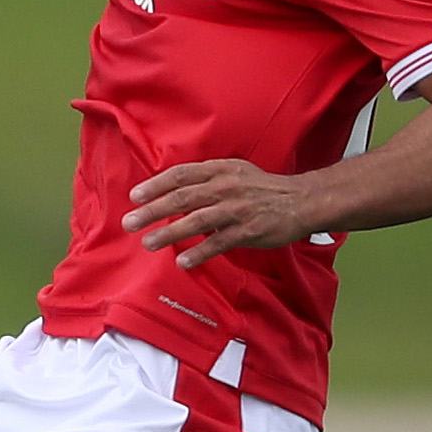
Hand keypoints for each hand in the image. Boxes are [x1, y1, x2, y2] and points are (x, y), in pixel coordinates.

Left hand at [124, 158, 314, 268]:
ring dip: (169, 233)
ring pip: (197, 220)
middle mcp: (226, 187)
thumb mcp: (233, 172)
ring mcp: (238, 209)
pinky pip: (220, 243)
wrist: (301, 201)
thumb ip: (204, 179)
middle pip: (182, 198)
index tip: (134, 197)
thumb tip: (169, 191)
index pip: (180, 175)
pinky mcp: (249, 230)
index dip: (155, 185)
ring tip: (148, 243)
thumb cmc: (260, 188)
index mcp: (219, 170)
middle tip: (129, 222)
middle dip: (153, 210)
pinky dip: (200, 252)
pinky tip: (183, 262)